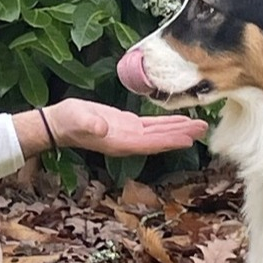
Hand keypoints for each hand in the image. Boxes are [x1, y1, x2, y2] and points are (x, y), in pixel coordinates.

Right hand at [26, 98, 207, 156]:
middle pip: (161, 140)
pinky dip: (167, 123)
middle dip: (182, 135)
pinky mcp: (128, 125)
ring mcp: (130, 134)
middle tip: (204, 129)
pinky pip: (152, 125)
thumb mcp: (77, 119)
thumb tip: (103, 127)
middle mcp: (129, 141)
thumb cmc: (67, 121)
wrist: (59, 123)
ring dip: (179, 129)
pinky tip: (180, 120)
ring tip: (199, 125)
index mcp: (120, 142)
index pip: (150, 143)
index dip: (169, 141)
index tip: (188, 138)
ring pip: (160, 133)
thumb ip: (90, 124)